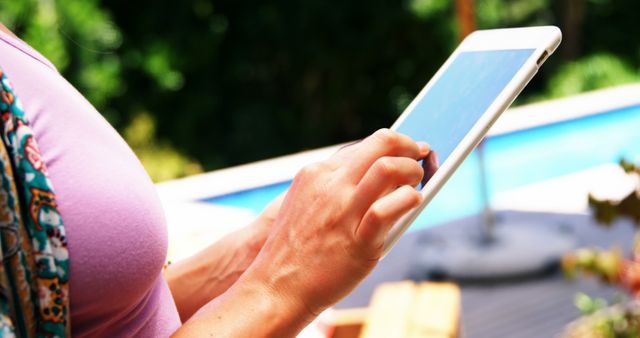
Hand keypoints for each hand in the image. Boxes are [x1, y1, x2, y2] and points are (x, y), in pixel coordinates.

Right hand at [242, 129, 428, 316]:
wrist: (276, 287)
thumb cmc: (296, 249)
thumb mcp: (304, 204)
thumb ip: (334, 187)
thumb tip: (376, 175)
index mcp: (316, 173)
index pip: (365, 145)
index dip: (393, 145)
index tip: (407, 150)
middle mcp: (331, 185)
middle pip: (381, 143)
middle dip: (409, 146)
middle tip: (420, 157)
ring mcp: (343, 211)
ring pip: (389, 168)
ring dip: (413, 170)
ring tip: (418, 182)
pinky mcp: (358, 241)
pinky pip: (390, 209)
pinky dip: (410, 200)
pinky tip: (414, 202)